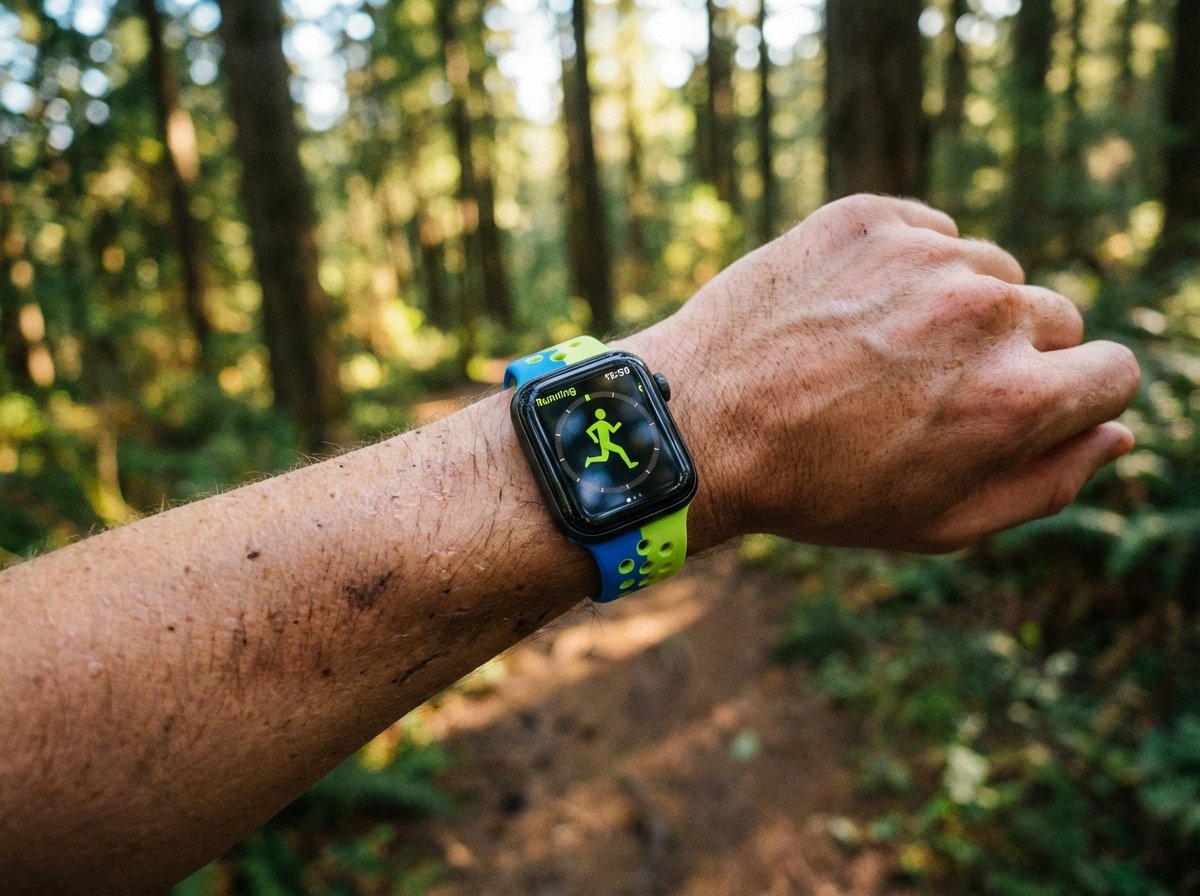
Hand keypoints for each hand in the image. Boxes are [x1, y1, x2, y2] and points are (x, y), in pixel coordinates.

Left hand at [627, 194, 1140, 551]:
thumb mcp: (939, 523)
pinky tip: (851, 311)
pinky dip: (905, 266)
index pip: (1115, 373)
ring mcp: (925, 256)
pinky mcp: (869, 217)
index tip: (1023, 409)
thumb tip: (1116, 434)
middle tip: (925, 392)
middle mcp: (985, 313)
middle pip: (1054, 319)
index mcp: (1017, 396)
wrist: (696, 425)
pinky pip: (929, 232)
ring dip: (955, 307)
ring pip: (990, 272)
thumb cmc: (817, 489)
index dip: (1073, 398)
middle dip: (1010, 356)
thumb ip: (1046, 483)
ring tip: (877, 354)